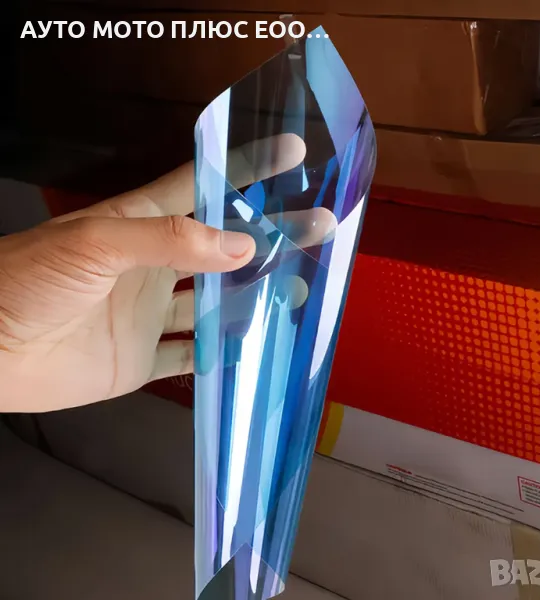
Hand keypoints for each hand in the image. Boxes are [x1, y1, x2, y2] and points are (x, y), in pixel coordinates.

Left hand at [0, 134, 332, 412]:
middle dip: (270, 234)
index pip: (204, 186)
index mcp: (142, 223)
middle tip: (317, 225)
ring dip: (254, 295)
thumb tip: (241, 245)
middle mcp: (154, 265)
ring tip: (297, 286)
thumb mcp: (96, 243)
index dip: (246, 168)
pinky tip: (250, 347)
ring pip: (215, 302)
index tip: (290, 154)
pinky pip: (190, 355)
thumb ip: (170, 240)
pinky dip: (220, 353)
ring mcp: (150, 312)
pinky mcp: (142, 357)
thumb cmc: (29, 280)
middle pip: (224, 245)